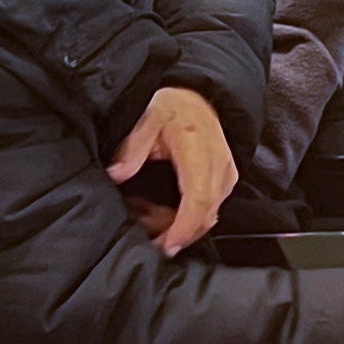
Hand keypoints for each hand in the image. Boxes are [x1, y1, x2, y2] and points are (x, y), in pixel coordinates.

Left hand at [107, 86, 237, 254]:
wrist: (200, 97)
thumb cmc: (175, 106)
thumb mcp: (147, 119)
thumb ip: (132, 149)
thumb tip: (117, 174)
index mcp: (198, 151)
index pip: (198, 199)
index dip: (183, 228)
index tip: (167, 245)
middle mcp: (218, 166)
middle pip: (205, 215)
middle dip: (176, 233)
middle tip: (148, 237)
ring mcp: (226, 175)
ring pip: (208, 216)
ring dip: (179, 226)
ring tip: (148, 218)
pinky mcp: (226, 180)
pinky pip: (210, 209)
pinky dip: (188, 217)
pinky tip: (164, 212)